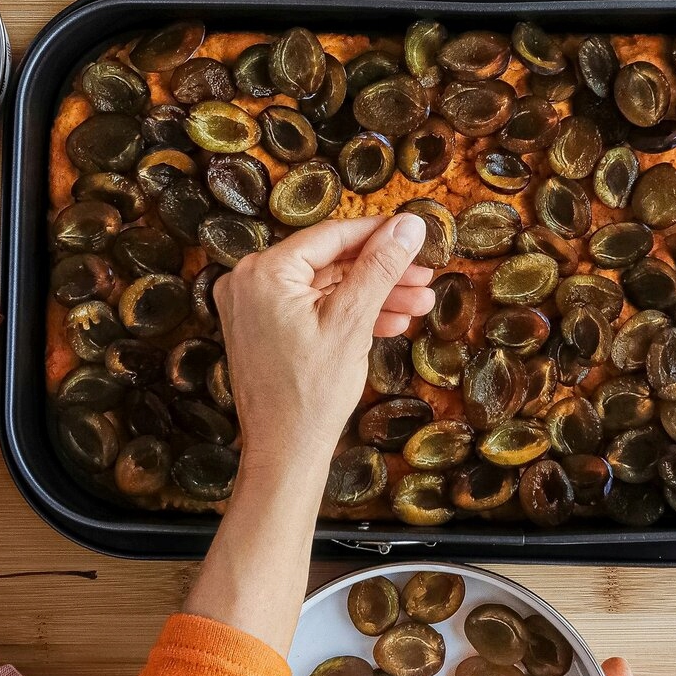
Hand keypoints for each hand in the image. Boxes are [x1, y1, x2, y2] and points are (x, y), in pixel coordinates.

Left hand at [214, 215, 433, 480]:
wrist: (285, 452)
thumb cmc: (311, 393)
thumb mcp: (352, 321)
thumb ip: (380, 267)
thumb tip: (409, 224)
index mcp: (264, 271)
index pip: (332, 235)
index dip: (380, 233)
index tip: (416, 233)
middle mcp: (250, 281)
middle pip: (331, 262)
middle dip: (382, 272)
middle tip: (426, 275)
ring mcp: (253, 306)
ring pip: (326, 287)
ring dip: (372, 295)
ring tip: (420, 304)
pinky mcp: (262, 328)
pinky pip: (312, 308)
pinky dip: (348, 314)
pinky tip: (391, 323)